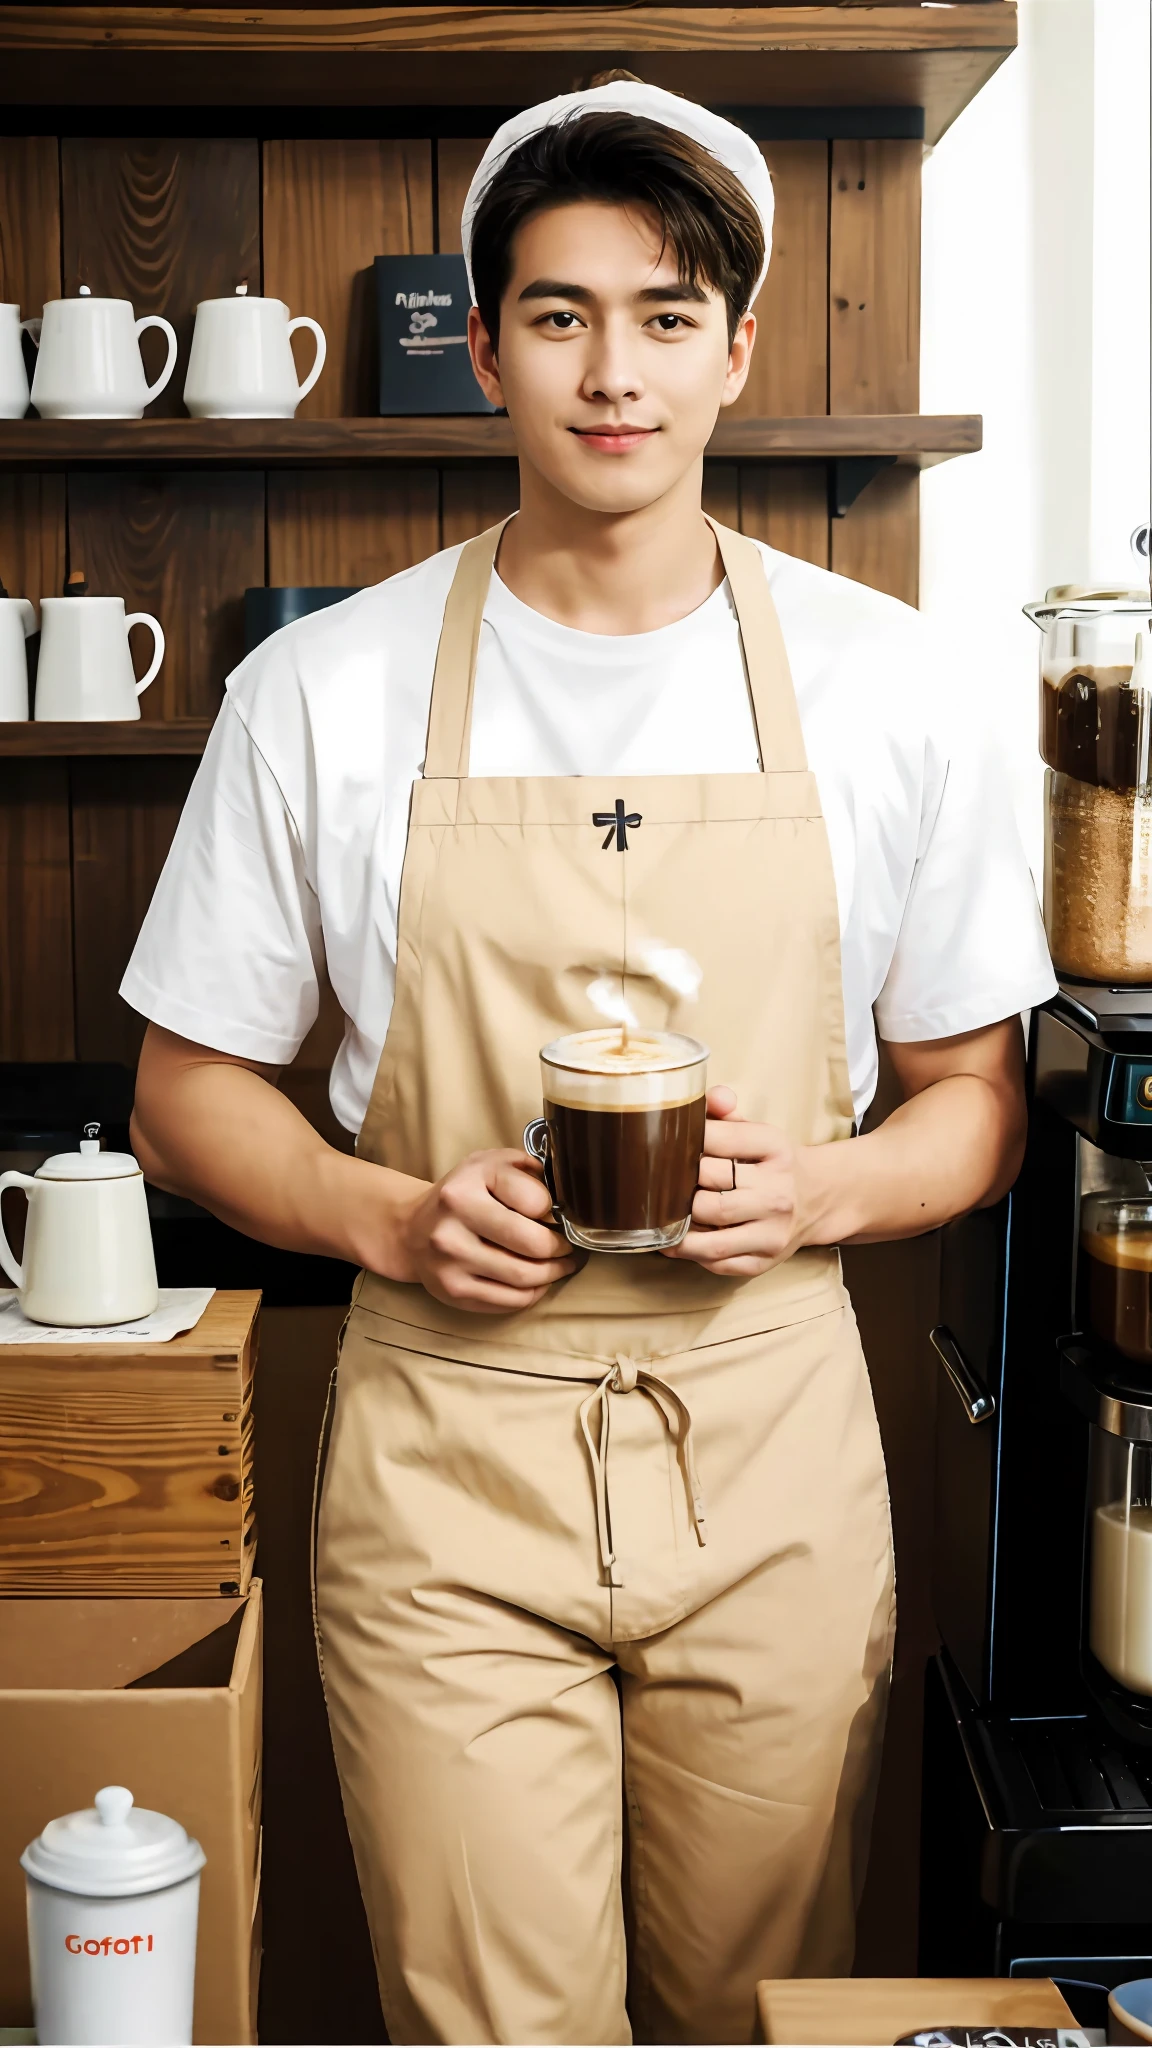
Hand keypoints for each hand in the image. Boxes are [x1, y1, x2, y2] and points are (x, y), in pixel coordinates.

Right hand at [397, 1148, 577, 1312]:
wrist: (411, 1231)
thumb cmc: (462, 1195)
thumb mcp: (487, 1165)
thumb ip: (524, 1168)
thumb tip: (564, 1193)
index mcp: (465, 1187)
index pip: (536, 1202)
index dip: (556, 1210)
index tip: (558, 1215)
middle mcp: (453, 1224)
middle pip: (534, 1244)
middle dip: (561, 1247)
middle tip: (568, 1246)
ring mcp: (451, 1262)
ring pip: (525, 1278)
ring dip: (553, 1273)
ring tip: (561, 1264)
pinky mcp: (453, 1292)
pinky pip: (511, 1301)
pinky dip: (534, 1292)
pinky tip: (538, 1281)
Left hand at [663, 1087, 810, 1277]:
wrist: (821, 1199)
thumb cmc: (774, 1163)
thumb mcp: (758, 1132)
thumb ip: (726, 1113)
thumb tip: (711, 1098)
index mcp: (776, 1149)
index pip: (720, 1138)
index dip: (687, 1138)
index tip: (670, 1142)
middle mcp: (778, 1190)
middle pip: (710, 1181)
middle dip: (681, 1178)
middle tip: (663, 1178)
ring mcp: (773, 1229)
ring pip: (711, 1222)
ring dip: (679, 1217)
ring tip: (663, 1211)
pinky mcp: (764, 1259)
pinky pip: (717, 1259)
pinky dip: (689, 1250)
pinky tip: (675, 1238)